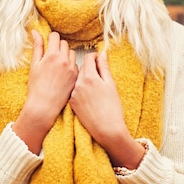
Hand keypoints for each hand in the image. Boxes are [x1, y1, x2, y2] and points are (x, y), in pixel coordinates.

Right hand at [12, 30, 77, 153]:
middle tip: (50, 57)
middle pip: (63, 43)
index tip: (47, 45)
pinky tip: (62, 73)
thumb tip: (35, 31)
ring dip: (65, 55)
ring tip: (56, 65)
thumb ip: (37, 46)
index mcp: (52, 55)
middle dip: (57, 47)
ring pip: (71, 53)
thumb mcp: (34, 64)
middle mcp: (64, 60)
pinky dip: (70, 65)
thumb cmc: (36, 86)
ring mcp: (72, 68)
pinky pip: (75, 64)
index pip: (55, 36)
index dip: (50, 39)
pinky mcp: (76, 76)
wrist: (44, 106)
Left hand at [70, 51, 145, 168]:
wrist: (107, 130)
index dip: (95, 57)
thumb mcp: (111, 84)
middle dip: (90, 68)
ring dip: (84, 78)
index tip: (99, 59)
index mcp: (89, 77)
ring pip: (77, 79)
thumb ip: (104, 67)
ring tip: (95, 88)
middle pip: (82, 67)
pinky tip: (89, 97)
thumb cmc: (112, 108)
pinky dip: (80, 89)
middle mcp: (78, 84)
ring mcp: (73, 94)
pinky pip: (74, 89)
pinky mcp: (71, 103)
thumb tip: (102, 54)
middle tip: (100, 75)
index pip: (88, 58)